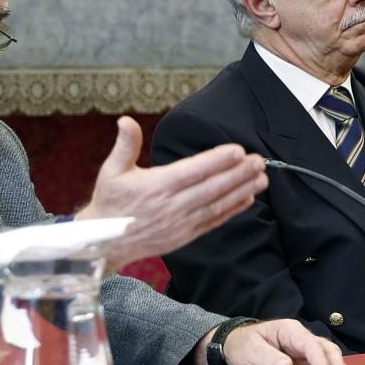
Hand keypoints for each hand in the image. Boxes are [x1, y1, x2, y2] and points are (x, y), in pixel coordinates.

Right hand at [77, 118, 266, 263]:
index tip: (237, 150)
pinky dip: (232, 210)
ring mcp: (179, 224)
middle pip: (211, 188)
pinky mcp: (184, 237)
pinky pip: (213, 222)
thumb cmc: (110, 202)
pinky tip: (248, 198)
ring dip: (241, 191)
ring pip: (216, 205)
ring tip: (262, 177)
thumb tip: (126, 120)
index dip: (217, 161)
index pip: (193, 171)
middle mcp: (171, 206)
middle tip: (259, 161)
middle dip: (238, 174)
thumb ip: (125, 145)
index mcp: (155, 187)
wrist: (102, 243)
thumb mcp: (111, 171)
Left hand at [222, 320, 364, 364]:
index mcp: (290, 331)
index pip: (310, 344)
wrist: (236, 350)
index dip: (320, 359)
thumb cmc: (243, 345)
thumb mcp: (251, 350)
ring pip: (331, 361)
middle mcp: (302, 341)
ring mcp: (306, 355)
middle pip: (326, 350)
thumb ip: (268, 358)